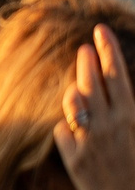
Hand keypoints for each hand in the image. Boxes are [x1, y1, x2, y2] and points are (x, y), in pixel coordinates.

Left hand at [54, 24, 134, 189]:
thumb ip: (128, 114)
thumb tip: (121, 97)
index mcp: (132, 117)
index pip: (118, 76)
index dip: (108, 51)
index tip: (99, 31)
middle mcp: (109, 124)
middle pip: (93, 82)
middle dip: (87, 61)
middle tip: (83, 47)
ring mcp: (88, 140)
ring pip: (72, 102)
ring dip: (74, 92)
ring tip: (78, 86)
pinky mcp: (72, 158)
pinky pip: (62, 131)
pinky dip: (66, 129)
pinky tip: (73, 131)